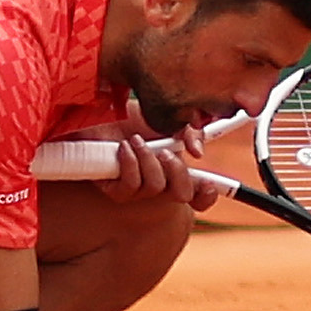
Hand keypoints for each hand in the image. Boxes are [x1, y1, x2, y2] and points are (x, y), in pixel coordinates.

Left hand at [90, 117, 223, 211]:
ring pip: (156, 186)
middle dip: (178, 170)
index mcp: (175, 168)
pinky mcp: (117, 191)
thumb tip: (198, 153)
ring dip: (147, 158)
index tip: (209, 182)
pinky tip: (123, 148)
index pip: (198, 194)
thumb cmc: (133, 118)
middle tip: (166, 152)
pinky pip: (131, 185)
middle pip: (183, 195)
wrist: (101, 116)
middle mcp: (160, 182)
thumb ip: (190, 132)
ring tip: (134, 140)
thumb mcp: (168, 118)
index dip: (207, 194)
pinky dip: (129, 162)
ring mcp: (138, 190)